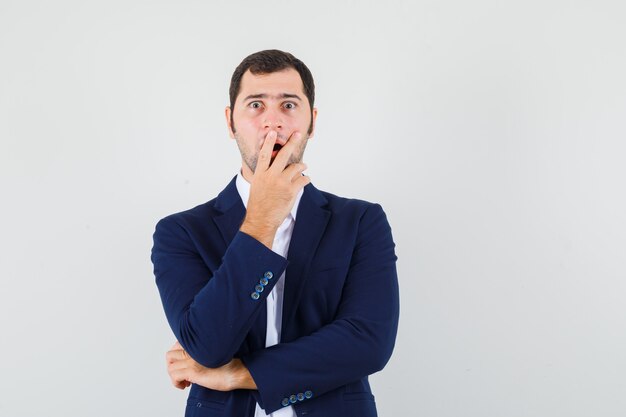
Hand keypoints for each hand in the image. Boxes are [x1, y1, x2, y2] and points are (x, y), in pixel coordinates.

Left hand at [165, 341, 255, 390]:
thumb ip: (199, 354)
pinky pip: (174, 376)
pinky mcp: (192, 371)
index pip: (177, 345)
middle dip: (172, 366)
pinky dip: (176, 383)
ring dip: (174, 376)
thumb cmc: (229, 365)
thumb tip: (190, 362)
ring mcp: (191, 360)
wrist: (237, 371)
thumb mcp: (211, 355)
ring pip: (170, 367)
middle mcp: (192, 350)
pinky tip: (185, 385)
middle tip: (180, 373)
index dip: (177, 356)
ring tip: (184, 381)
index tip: (182, 364)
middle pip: (170, 355)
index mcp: (197, 345)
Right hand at [240, 129, 309, 247]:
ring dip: (302, 165)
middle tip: (297, 134)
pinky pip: (302, 179)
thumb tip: (274, 166)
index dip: (269, 143)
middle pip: (283, 155)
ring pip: (296, 167)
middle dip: (291, 143)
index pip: (265, 154)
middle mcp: (271, 176)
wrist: (261, 219)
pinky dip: (306, 179)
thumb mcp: (257, 186)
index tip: (272, 133)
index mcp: (261, 174)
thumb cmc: (258, 204)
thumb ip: (265, 175)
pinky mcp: (291, 191)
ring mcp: (282, 183)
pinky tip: (307, 179)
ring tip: (304, 165)